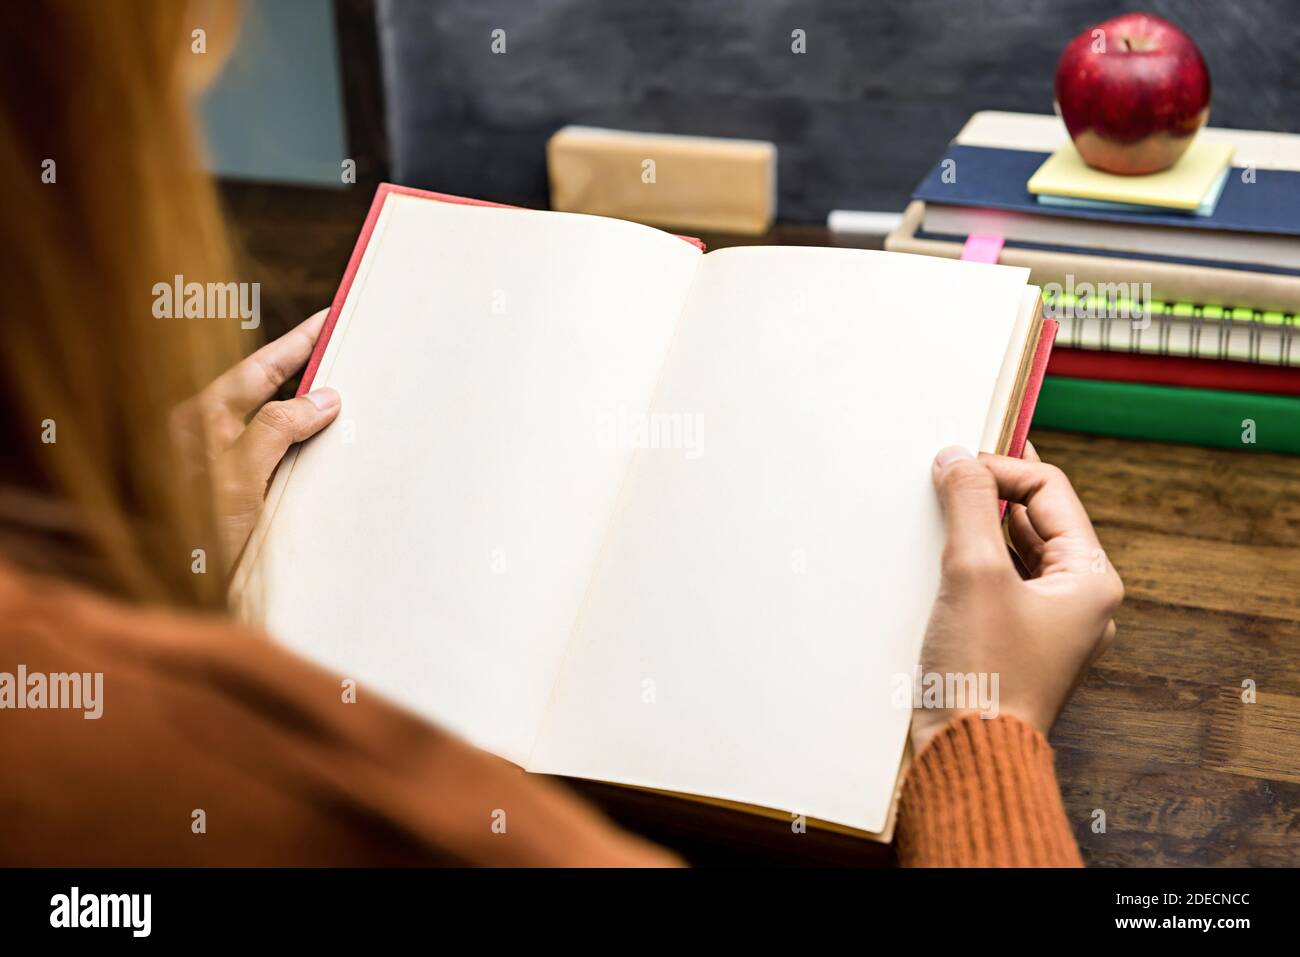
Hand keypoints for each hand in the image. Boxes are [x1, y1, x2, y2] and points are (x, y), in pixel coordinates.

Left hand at [170, 310, 340, 566]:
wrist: (168, 594)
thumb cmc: (190, 536)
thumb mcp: (238, 478)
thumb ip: (276, 429)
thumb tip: (320, 398)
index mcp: (199, 421)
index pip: (260, 368)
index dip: (298, 342)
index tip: (330, 317)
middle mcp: (204, 438)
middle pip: (264, 389)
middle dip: (303, 368)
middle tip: (341, 347)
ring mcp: (216, 467)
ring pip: (270, 423)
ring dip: (305, 409)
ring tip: (341, 393)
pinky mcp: (232, 496)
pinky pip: (274, 456)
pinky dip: (301, 446)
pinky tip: (321, 452)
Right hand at [911, 442, 1123, 751]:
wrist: (967, 757)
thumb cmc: (985, 673)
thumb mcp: (975, 573)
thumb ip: (968, 504)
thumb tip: (957, 457)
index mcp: (1088, 579)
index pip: (1048, 491)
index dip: (1000, 468)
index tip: (951, 466)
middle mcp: (1075, 600)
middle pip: (1031, 519)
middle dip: (985, 496)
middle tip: (940, 481)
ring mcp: (1044, 625)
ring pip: (1009, 552)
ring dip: (971, 531)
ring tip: (932, 520)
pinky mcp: (1010, 644)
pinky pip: (992, 585)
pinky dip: (964, 566)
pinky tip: (930, 563)